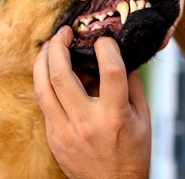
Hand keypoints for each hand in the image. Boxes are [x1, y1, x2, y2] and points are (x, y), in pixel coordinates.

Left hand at [33, 26, 150, 178]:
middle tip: (63, 33)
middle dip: (59, 46)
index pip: (110, 72)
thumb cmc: (132, 152)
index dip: (106, 48)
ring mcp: (65, 131)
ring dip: (42, 61)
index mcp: (115, 117)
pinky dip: (44, 81)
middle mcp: (86, 123)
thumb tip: (122, 57)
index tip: (103, 39)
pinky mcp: (53, 137)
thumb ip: (133, 85)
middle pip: (62, 75)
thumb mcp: (143, 118)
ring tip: (47, 46)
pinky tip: (48, 70)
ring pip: (42, 88)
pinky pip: (44, 102)